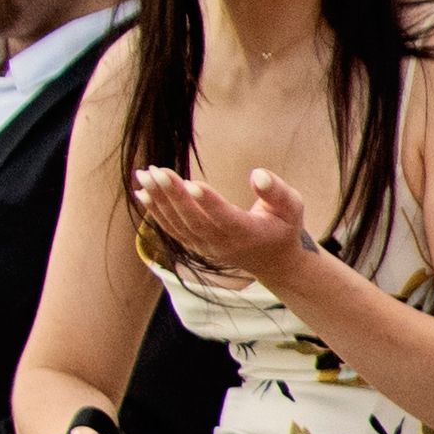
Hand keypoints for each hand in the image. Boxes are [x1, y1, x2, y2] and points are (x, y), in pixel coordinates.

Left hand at [127, 161, 321, 287]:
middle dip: (174, 195)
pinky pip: (171, 229)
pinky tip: (141, 192)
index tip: (193, 184)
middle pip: (194, 220)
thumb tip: (258, 174)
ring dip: (159, 200)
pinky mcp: (194, 245)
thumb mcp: (292, 207)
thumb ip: (277, 191)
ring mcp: (206, 247)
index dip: (209, 203)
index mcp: (248, 233)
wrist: (273, 262)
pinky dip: (155, 211)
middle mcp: (223, 244)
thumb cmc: (283, 227)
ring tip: (144, 175)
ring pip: (178, 224)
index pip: (226, 218)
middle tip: (157, 172)